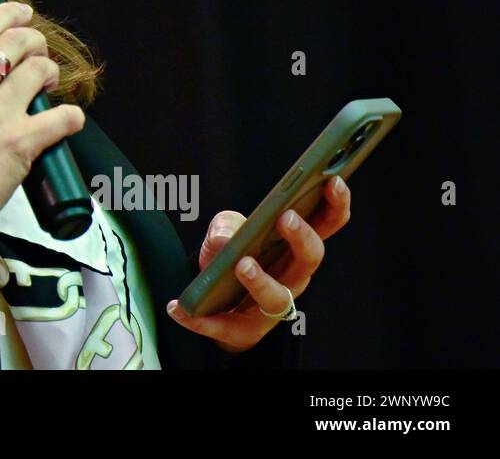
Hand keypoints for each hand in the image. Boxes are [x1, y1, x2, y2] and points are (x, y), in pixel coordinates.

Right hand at [0, 1, 84, 270]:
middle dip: (35, 43)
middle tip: (38, 57)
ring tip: (47, 86)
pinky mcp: (20, 141)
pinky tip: (68, 120)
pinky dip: (71, 117)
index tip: (23, 13)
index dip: (9, 14)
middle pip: (16, 42)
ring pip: (40, 70)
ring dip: (50, 74)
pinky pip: (62, 116)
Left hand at [163, 174, 351, 352]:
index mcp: (295, 248)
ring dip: (261, 280)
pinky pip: (225, 327)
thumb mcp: (224, 231)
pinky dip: (202, 319)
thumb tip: (227, 239)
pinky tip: (177, 307)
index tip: (332, 181)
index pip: (326, 224)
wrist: (217, 301)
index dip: (335, 204)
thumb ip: (226, 226)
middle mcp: (293, 277)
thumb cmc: (231, 257)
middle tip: (286, 218)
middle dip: (302, 238)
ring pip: (277, 297)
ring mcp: (271, 306)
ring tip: (242, 264)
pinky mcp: (245, 331)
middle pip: (311, 259)